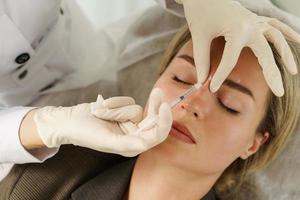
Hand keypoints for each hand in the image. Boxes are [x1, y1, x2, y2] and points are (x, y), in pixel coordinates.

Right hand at [34, 89, 171, 156]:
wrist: (69, 121)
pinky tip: (101, 108)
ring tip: (101, 113)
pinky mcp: (122, 111)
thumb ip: (127, 143)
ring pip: (136, 108)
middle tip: (158, 92)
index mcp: (133, 146)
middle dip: (152, 106)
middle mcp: (133, 135)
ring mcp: (128, 122)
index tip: (164, 105)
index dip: (164, 121)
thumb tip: (145, 144)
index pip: (157, 134)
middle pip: (152, 119)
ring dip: (118, 107)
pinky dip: (114, 102)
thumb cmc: (85, 133)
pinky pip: (127, 101)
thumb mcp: (106, 140)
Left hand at [177, 0, 299, 95]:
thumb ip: (201, 59)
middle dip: (272, 74)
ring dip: (286, 54)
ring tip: (293, 71)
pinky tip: (298, 40)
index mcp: (237, 30)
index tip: (212, 88)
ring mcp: (255, 21)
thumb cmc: (199, 10)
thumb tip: (201, 80)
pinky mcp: (254, 18)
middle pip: (265, 53)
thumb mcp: (199, 35)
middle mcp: (251, 26)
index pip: (230, 60)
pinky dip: (287, 33)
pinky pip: (275, 25)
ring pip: (276, 38)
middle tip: (279, 92)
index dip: (220, 76)